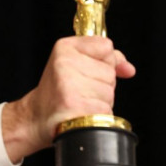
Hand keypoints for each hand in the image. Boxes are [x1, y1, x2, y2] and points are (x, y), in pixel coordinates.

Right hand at [2, 36, 134, 162]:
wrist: (36, 117)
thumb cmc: (57, 91)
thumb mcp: (74, 63)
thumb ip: (104, 58)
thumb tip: (128, 70)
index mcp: (64, 48)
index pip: (106, 47)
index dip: (101, 63)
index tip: (83, 71)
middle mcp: (65, 64)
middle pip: (109, 73)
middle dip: (100, 85)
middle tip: (78, 90)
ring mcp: (69, 85)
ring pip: (109, 92)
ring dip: (99, 101)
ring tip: (78, 102)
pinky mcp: (76, 106)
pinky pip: (105, 110)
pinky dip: (97, 116)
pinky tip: (79, 114)